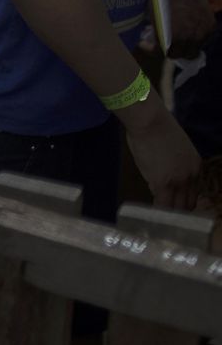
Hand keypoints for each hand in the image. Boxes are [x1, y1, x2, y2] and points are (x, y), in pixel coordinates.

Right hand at [121, 93, 201, 209]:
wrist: (150, 122)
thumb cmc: (157, 129)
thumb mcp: (175, 148)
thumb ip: (175, 164)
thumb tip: (163, 174)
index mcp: (196, 167)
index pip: (193, 193)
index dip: (184, 202)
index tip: (174, 208)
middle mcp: (191, 177)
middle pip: (187, 204)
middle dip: (178, 213)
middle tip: (166, 220)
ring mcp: (177, 182)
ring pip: (175, 208)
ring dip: (167, 216)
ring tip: (158, 223)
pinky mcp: (161, 183)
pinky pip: (160, 204)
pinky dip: (155, 212)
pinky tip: (149, 216)